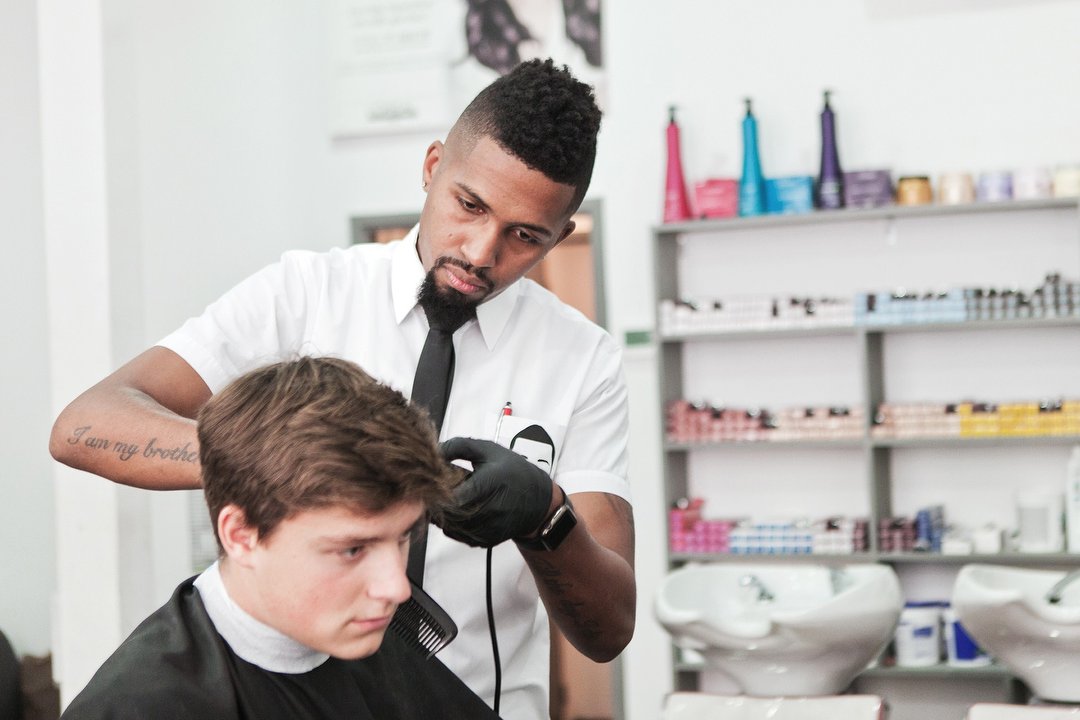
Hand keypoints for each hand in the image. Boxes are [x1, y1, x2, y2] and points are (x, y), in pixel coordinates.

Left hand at [436, 437, 553, 547]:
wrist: (538, 501)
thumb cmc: (515, 474)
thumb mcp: (489, 450)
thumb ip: (459, 446)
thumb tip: (436, 450)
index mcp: (491, 483)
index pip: (454, 496)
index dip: (439, 491)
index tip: (433, 482)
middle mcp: (492, 509)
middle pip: (450, 513)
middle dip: (438, 502)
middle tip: (435, 490)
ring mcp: (489, 528)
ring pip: (450, 527)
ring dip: (443, 514)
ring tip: (448, 499)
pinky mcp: (486, 540)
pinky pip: (458, 536)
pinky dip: (452, 524)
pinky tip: (458, 511)